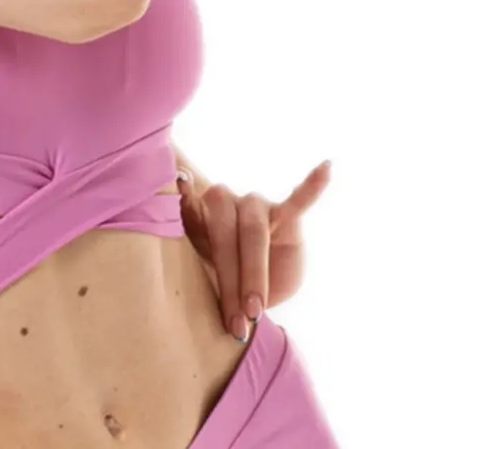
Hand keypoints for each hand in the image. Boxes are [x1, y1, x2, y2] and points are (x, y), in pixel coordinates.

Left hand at [175, 160, 331, 341]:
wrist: (257, 288)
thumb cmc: (221, 275)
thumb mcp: (202, 274)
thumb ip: (187, 258)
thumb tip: (164, 250)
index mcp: (196, 216)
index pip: (191, 230)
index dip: (188, 252)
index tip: (177, 254)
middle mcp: (222, 203)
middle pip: (223, 234)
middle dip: (229, 281)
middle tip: (234, 323)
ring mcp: (254, 206)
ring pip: (253, 231)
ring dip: (254, 271)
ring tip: (257, 309)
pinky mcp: (285, 215)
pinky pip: (298, 200)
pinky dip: (311, 186)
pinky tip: (326, 168)